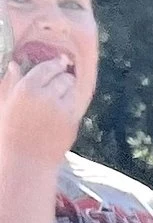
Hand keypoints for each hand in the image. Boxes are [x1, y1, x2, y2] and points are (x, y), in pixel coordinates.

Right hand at [0, 42, 81, 173]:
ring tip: (60, 96)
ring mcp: (61, 109)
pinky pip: (75, 105)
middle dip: (63, 76)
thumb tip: (14, 64)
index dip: (55, 63)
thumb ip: (11, 83)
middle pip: (63, 77)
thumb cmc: (11, 132)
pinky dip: (71, 104)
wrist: (27, 161)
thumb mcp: (6, 104)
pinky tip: (62, 110)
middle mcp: (45, 96)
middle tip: (63, 78)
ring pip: (72, 90)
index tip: (60, 61)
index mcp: (26, 89)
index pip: (46, 68)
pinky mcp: (72, 121)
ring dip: (68, 90)